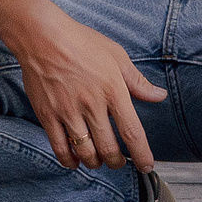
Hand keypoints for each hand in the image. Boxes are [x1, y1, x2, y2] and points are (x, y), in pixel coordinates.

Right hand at [0, 0, 167, 169]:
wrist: (42, 36)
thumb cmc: (81, 42)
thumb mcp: (116, 55)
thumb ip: (137, 81)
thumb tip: (159, 96)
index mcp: (112, 90)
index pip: (132, 132)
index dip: (142, 154)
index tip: (146, 165)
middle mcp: (92, 105)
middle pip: (109, 148)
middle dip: (117, 162)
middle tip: (119, 162)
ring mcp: (68, 112)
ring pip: (86, 152)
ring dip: (95, 162)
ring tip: (98, 161)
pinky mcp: (48, 115)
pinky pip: (60, 148)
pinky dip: (70, 160)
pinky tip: (75, 161)